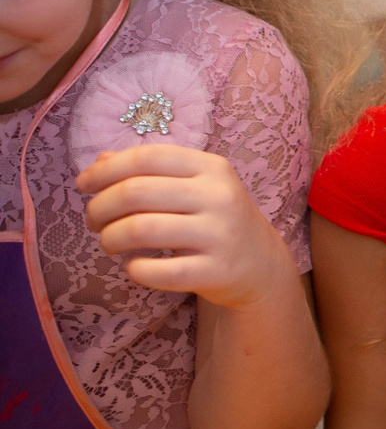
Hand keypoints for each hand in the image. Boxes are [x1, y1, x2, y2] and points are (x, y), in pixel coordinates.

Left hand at [78, 144, 298, 310]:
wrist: (260, 263)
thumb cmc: (214, 218)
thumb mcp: (193, 185)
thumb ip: (150, 170)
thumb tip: (100, 161)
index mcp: (212, 167)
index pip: (147, 157)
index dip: (106, 170)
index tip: (83, 185)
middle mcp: (219, 196)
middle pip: (136, 192)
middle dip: (100, 207)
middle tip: (93, 221)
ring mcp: (220, 234)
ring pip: (140, 230)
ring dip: (110, 238)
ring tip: (109, 243)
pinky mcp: (215, 271)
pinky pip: (157, 271)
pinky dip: (134, 269)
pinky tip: (135, 266)